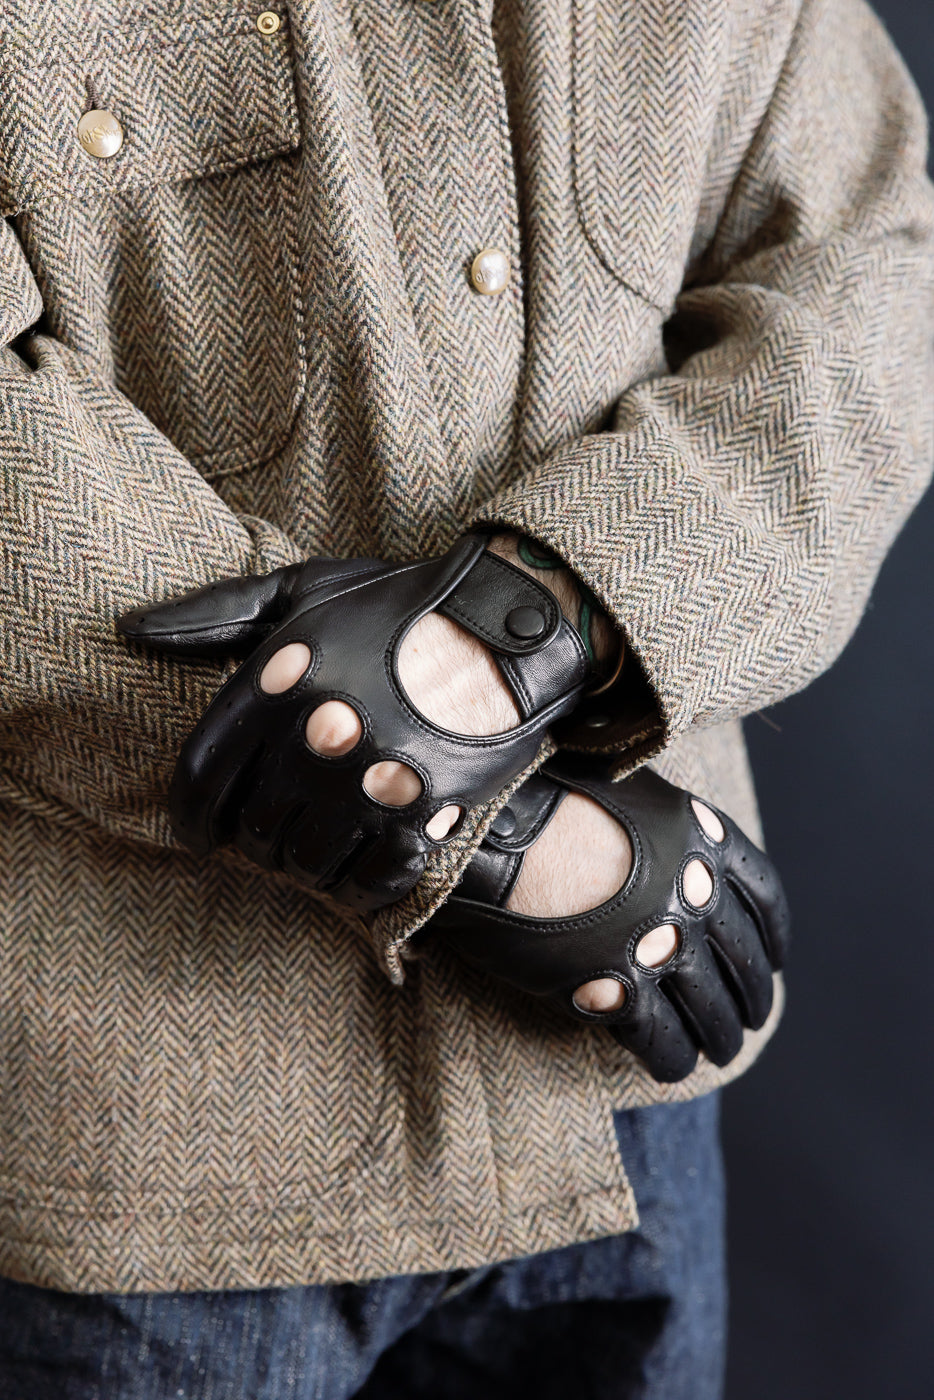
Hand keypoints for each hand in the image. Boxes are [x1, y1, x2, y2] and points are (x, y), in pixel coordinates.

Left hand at [117, 533, 602, 911]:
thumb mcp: (303, 591)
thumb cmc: (396, 607)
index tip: (196, 833)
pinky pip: (368, 881)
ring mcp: (372, 780)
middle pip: (252, 831)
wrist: (506, 625)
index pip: (202, 779)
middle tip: (272, 835)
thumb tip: (132, 631)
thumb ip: (215, 614)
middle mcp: (317, 735)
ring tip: (317, 847)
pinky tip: (359, 868)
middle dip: (254, 843)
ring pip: (306, 864)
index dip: (189, 818)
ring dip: (305, 865)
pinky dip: (356, 885)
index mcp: (278, 680)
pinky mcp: (425, 812)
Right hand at [427, 754, 789, 1082]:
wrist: (492, 828)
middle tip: (747, 1017)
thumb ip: (661, 829)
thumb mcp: (628, 792)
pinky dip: (672, 1058)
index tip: (773, 958)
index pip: (766, 899)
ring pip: (712, 1010)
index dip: (772, 938)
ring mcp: (664, 944)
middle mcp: (697, 894)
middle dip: (751, 998)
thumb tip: (662, 848)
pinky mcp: (621, 988)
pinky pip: (663, 1039)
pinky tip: (669, 1064)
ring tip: (716, 1050)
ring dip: (719, 1037)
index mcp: (705, 840)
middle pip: (745, 962)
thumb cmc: (544, 797)